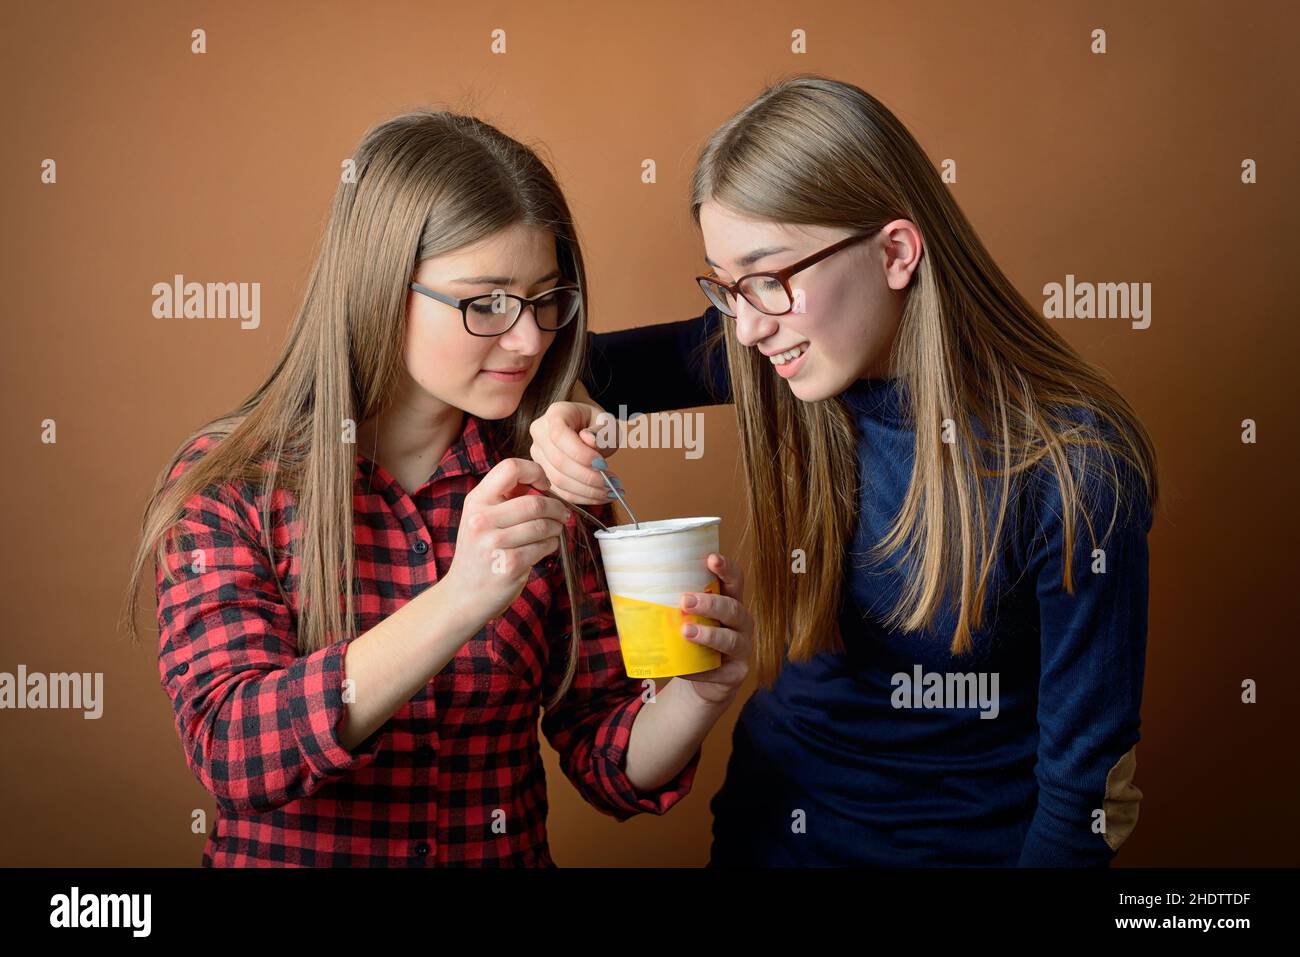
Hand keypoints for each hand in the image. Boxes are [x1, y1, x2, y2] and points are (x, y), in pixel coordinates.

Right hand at [443, 458, 571, 622]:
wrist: (463, 595)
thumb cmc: (480, 552)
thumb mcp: (481, 517)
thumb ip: (505, 497)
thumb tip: (539, 479)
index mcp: (476, 501)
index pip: (510, 467)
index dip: (535, 472)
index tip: (544, 485)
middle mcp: (481, 520)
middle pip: (535, 502)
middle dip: (557, 508)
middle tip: (562, 514)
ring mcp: (493, 543)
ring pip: (543, 525)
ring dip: (557, 527)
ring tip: (555, 530)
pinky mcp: (508, 565)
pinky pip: (544, 546)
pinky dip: (552, 544)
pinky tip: (546, 547)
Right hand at [528, 400, 627, 504]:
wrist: (589, 432)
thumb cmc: (599, 426)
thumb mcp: (608, 424)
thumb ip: (602, 432)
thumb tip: (589, 441)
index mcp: (555, 413)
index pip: (559, 435)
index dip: (580, 453)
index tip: (603, 464)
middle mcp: (540, 433)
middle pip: (558, 461)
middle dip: (587, 477)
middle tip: (612, 484)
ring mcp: (538, 455)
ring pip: (558, 480)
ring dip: (587, 491)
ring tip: (610, 491)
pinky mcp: (542, 474)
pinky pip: (560, 491)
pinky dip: (582, 497)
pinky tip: (600, 496)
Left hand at [675, 553, 753, 705]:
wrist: (704, 678)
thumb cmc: (691, 640)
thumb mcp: (685, 618)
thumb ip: (668, 605)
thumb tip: (622, 592)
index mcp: (730, 601)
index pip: (735, 580)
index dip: (727, 569)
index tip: (712, 558)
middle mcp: (741, 622)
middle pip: (733, 608)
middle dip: (710, 603)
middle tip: (685, 601)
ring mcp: (742, 648)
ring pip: (731, 639)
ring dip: (709, 635)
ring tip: (686, 631)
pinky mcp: (737, 672)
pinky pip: (722, 671)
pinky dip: (703, 670)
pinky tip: (685, 669)